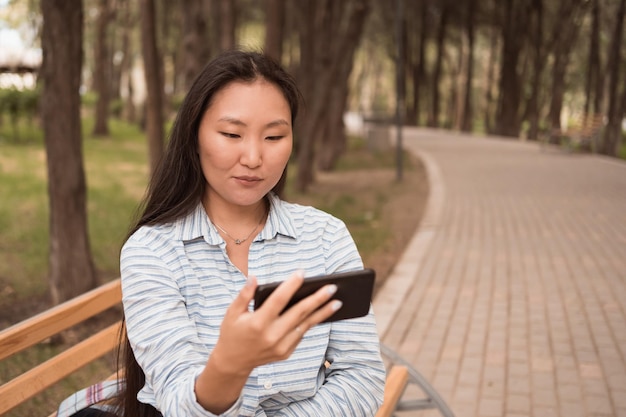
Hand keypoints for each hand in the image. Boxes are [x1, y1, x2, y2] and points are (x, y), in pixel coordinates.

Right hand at [212, 272, 340, 374]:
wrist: (233, 362)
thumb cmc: (232, 332)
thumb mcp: (232, 312)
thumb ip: (244, 294)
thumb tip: (255, 277)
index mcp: (258, 323)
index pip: (278, 300)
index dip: (291, 286)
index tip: (302, 273)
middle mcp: (271, 336)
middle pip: (299, 313)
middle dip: (317, 299)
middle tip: (332, 287)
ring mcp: (280, 346)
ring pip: (305, 325)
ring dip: (323, 313)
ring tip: (337, 301)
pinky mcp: (286, 353)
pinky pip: (301, 335)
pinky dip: (311, 323)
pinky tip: (322, 312)